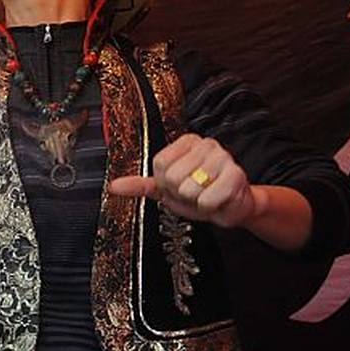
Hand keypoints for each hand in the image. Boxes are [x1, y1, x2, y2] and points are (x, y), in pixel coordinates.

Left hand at [110, 134, 257, 228]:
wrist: (230, 207)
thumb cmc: (198, 195)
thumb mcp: (166, 190)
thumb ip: (141, 186)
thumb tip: (113, 186)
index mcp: (186, 143)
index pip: (160, 164)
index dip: (165, 183)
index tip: (177, 185)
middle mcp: (205, 144)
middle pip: (172, 177)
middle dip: (181, 193)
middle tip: (194, 192)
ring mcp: (222, 156)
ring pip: (189, 188)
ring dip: (196, 201)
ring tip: (205, 195)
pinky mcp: (236, 174)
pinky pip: (207, 198)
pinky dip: (209, 206)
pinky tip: (217, 199)